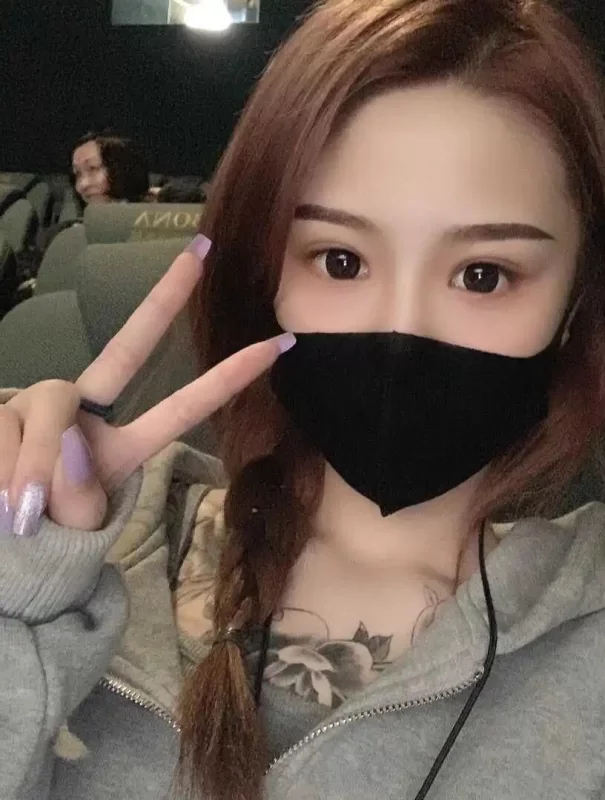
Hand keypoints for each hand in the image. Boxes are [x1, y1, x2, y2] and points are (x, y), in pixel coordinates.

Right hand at [0, 238, 294, 536]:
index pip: (183, 407)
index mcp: (124, 445)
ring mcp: (41, 404)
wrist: (0, 551)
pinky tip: (1, 495)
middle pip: (127, 348)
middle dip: (166, 299)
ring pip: (50, 407)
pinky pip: (5, 429)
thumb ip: (77, 492)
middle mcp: (87, 411)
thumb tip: (71, 439)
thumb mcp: (74, 527)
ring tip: (20, 511)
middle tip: (203, 252)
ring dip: (35, 464)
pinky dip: (5, 465)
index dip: (228, 379)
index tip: (278, 346)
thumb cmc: (43, 539)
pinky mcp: (0, 408)